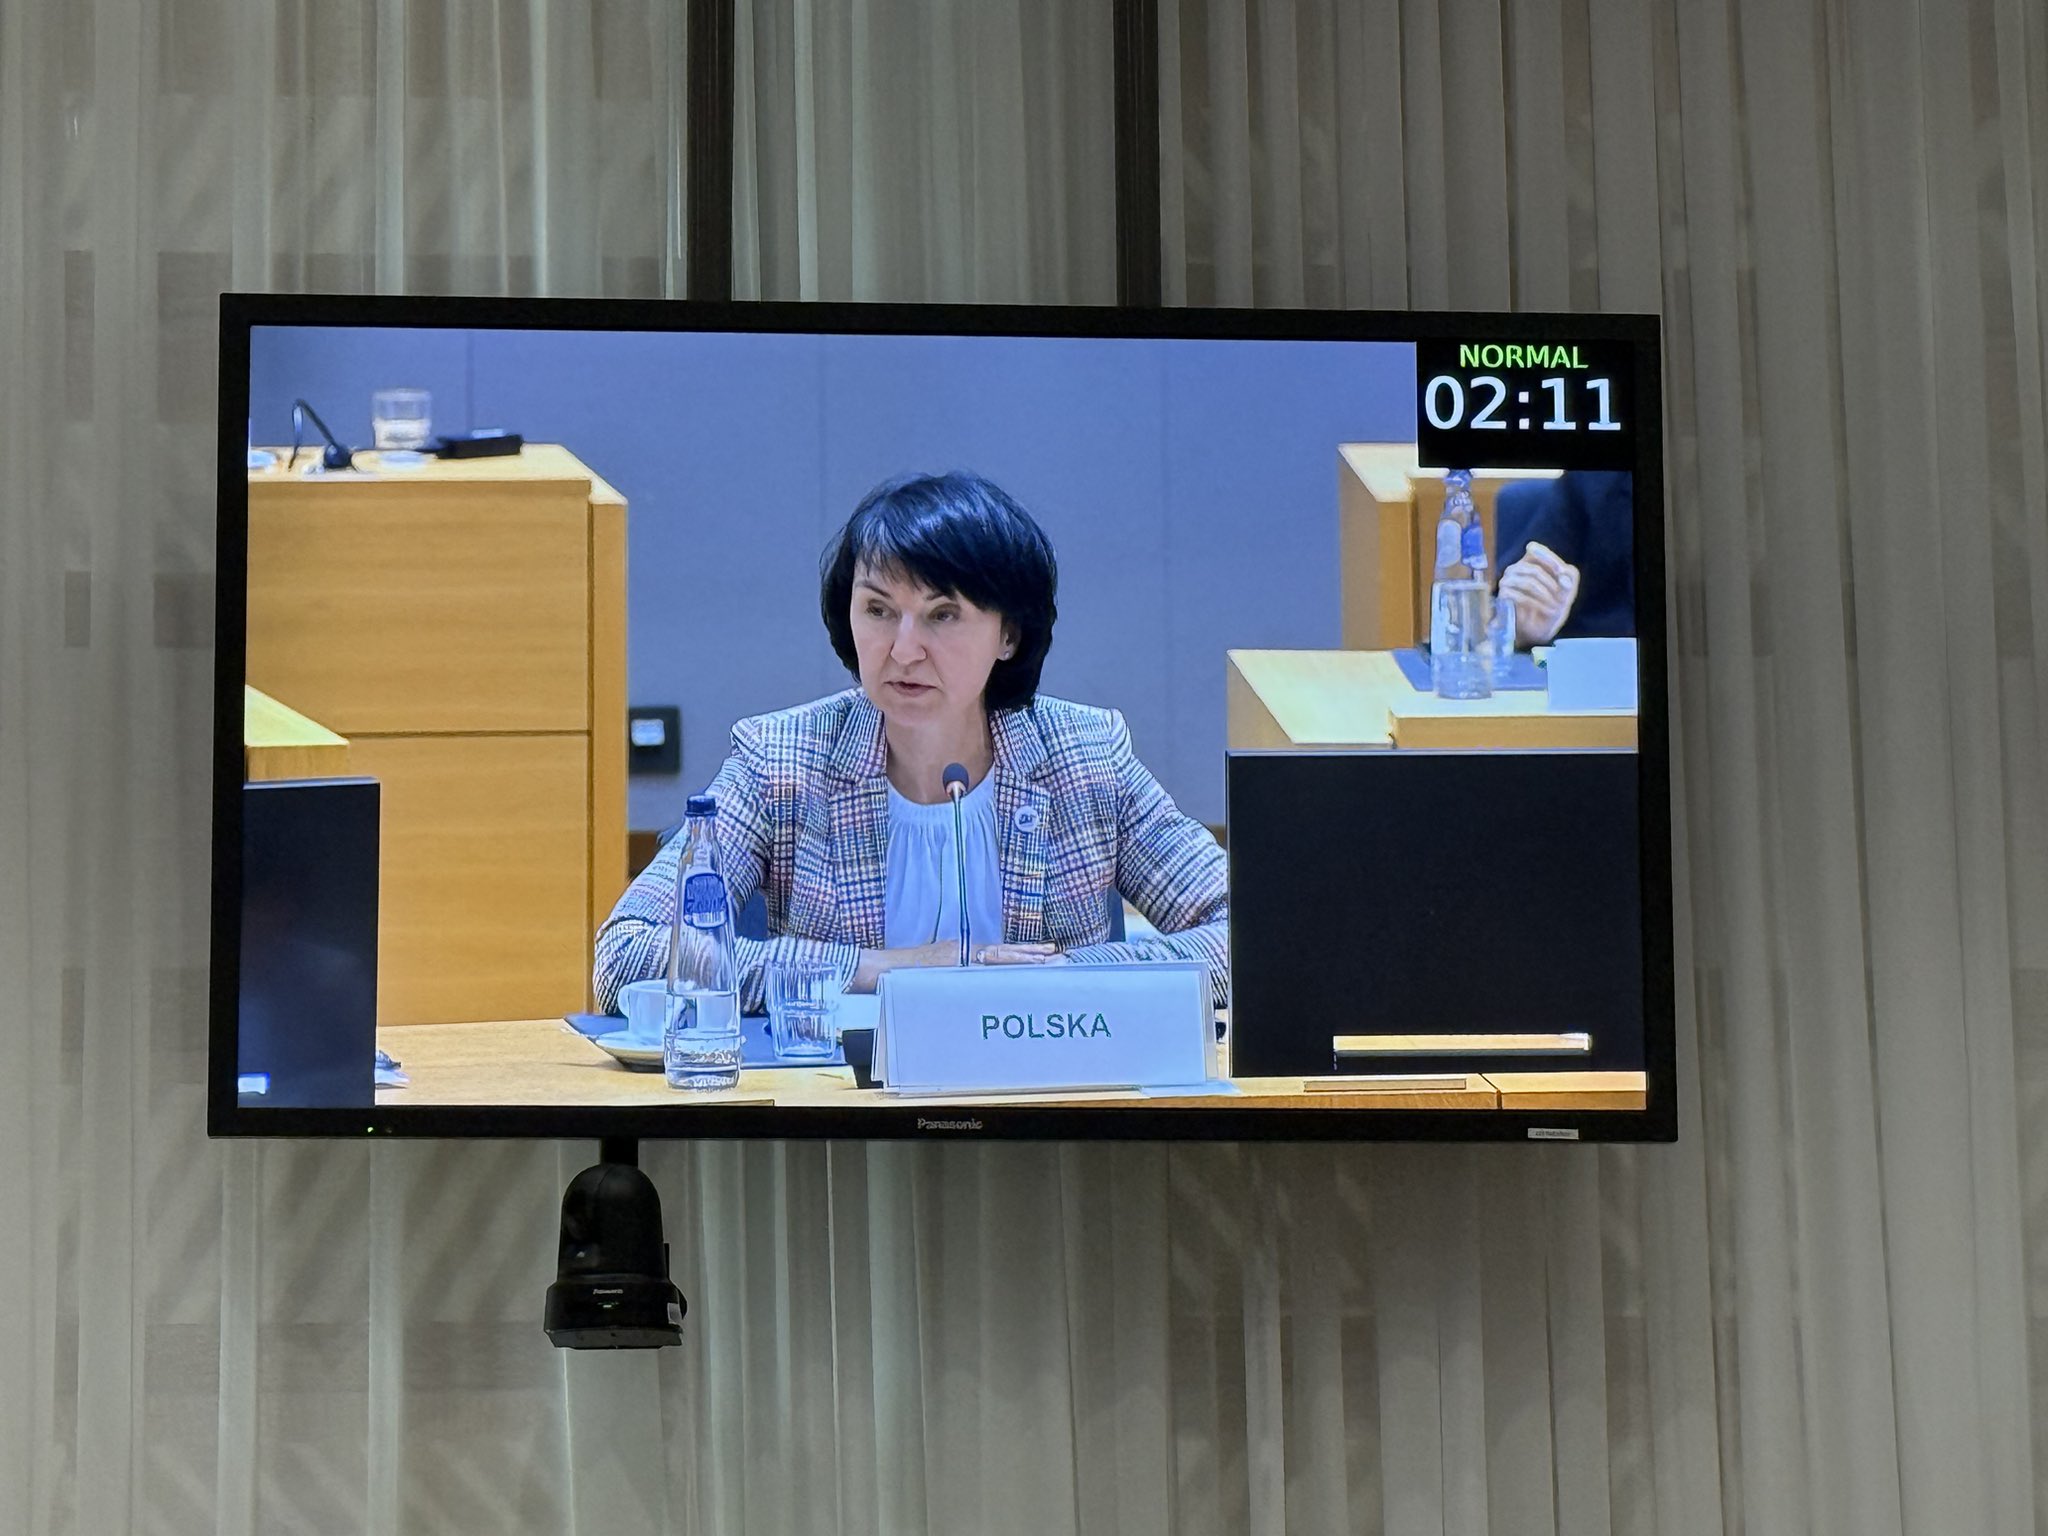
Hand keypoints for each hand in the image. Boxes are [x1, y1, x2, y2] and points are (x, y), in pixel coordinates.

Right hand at [847, 940, 1066, 991]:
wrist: (882, 968)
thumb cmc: (906, 972)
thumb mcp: (937, 969)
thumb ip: (957, 971)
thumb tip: (977, 977)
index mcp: (963, 951)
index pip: (999, 951)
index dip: (1023, 952)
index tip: (1045, 952)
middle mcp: (964, 950)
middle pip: (1005, 952)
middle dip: (1032, 954)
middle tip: (1058, 955)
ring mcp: (958, 956)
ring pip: (997, 957)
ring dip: (1023, 959)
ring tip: (1047, 960)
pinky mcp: (950, 962)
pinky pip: (978, 967)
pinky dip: (998, 966)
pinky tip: (1015, 969)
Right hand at [1499, 541, 1580, 646]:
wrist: (1540, 624)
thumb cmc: (1553, 601)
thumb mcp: (1567, 586)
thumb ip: (1569, 576)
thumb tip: (1564, 578)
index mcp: (1529, 560)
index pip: (1535, 549)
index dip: (1550, 560)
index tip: (1563, 572)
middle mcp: (1516, 568)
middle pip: (1535, 570)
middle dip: (1550, 585)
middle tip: (1562, 599)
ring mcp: (1507, 580)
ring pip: (1528, 583)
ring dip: (1545, 596)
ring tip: (1555, 607)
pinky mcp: (1504, 596)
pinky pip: (1520, 596)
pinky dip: (1536, 604)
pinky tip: (1546, 610)